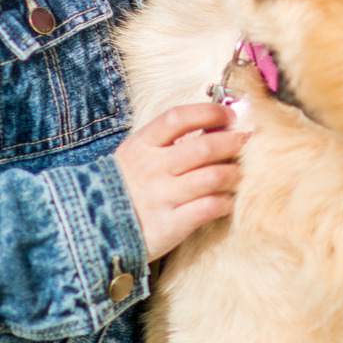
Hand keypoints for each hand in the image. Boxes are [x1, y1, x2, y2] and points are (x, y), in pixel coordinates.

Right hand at [113, 103, 245, 260]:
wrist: (94, 230)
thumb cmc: (126, 186)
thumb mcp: (137, 155)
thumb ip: (168, 141)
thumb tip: (215, 124)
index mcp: (142, 145)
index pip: (179, 117)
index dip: (209, 112)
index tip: (229, 115)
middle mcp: (151, 167)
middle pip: (204, 147)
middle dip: (233, 142)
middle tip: (247, 141)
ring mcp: (160, 196)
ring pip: (213, 177)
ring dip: (235, 174)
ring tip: (240, 174)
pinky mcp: (169, 224)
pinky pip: (209, 207)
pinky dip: (226, 202)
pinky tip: (229, 200)